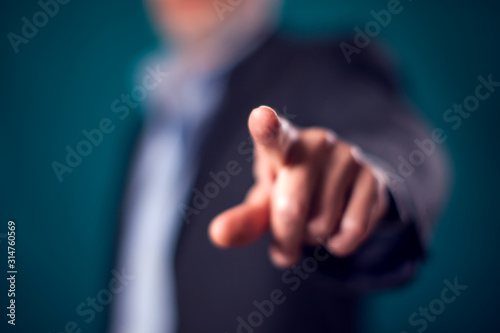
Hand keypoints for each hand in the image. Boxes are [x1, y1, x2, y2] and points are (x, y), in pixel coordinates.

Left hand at [209, 106, 389, 267]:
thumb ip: (244, 219)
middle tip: (285, 246)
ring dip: (313, 240)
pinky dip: (339, 245)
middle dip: (285, 239)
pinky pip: (351, 230)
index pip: (273, 135)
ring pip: (321, 225)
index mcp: (282, 144)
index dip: (266, 127)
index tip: (261, 117)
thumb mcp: (266, 204)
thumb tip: (217, 234)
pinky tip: (338, 230)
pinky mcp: (374, 177)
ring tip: (316, 223)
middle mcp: (316, 142)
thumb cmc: (292, 192)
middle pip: (291, 208)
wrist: (342, 187)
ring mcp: (348, 156)